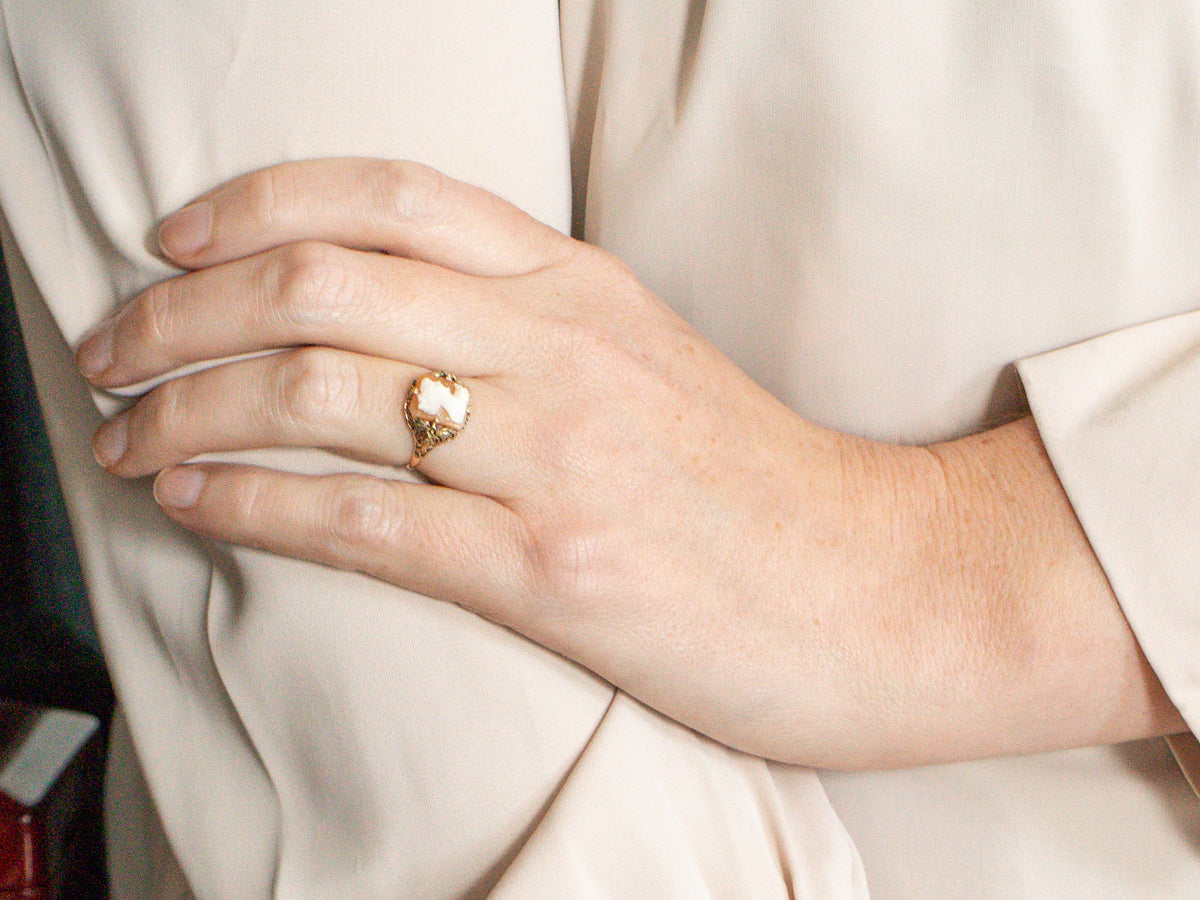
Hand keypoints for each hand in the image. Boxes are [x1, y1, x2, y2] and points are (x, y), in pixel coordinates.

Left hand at [78, 160, 1182, 767]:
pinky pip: (360, 519)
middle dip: (180, 311)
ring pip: (319, 391)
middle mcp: (561, 349)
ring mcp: (557, 456)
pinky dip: (249, 503)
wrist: (879, 589)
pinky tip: (192, 501)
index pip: (390, 196)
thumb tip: (398, 334)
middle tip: (113, 347)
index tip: (177, 240)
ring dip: (187, 407)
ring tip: (123, 432)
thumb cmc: (757, 487)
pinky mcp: (552, 570)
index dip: (256, 202)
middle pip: (322, 282)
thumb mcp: (647, 364)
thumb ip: (530, 331)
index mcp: (582, 288)